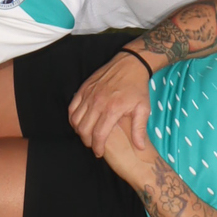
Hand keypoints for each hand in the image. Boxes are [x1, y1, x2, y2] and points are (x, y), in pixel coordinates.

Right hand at [68, 45, 152, 162]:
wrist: (131, 63)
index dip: (97, 147)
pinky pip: (72, 107)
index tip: (99, 153)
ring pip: (75, 119)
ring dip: (79, 130)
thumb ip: (140, 129)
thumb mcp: (144, 108)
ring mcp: (89, 94)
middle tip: (93, 144)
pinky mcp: (84, 88)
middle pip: (83, 129)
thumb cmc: (138, 87)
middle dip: (87, 141)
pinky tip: (80, 121)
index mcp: (112, 109)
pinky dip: (73, 117)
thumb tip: (140, 147)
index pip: (98, 135)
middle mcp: (97, 102)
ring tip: (87, 134)